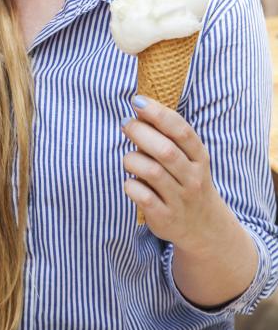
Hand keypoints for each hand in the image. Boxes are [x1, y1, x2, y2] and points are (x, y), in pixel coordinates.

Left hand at [122, 95, 226, 252]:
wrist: (204, 228)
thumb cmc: (186, 180)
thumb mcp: (187, 158)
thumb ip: (167, 136)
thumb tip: (139, 108)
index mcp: (199, 158)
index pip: (181, 131)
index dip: (159, 114)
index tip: (138, 102)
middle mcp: (193, 178)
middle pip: (166, 150)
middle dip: (141, 132)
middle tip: (126, 124)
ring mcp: (180, 200)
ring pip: (152, 172)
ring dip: (133, 159)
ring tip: (129, 158)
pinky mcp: (166, 218)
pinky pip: (143, 197)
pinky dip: (131, 185)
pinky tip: (131, 183)